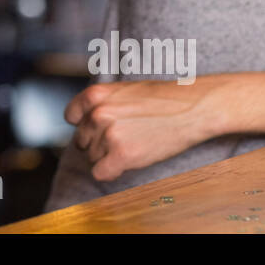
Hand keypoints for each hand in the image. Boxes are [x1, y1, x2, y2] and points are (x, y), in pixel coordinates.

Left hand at [65, 80, 212, 182]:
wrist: (193, 108)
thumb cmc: (162, 99)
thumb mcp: (123, 91)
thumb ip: (101, 104)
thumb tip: (83, 123)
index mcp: (95, 95)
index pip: (71, 117)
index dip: (85, 125)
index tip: (100, 128)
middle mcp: (97, 113)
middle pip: (81, 140)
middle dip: (98, 142)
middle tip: (124, 138)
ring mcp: (108, 134)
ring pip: (92, 158)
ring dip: (108, 157)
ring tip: (133, 144)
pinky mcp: (121, 155)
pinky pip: (100, 173)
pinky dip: (112, 172)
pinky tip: (128, 162)